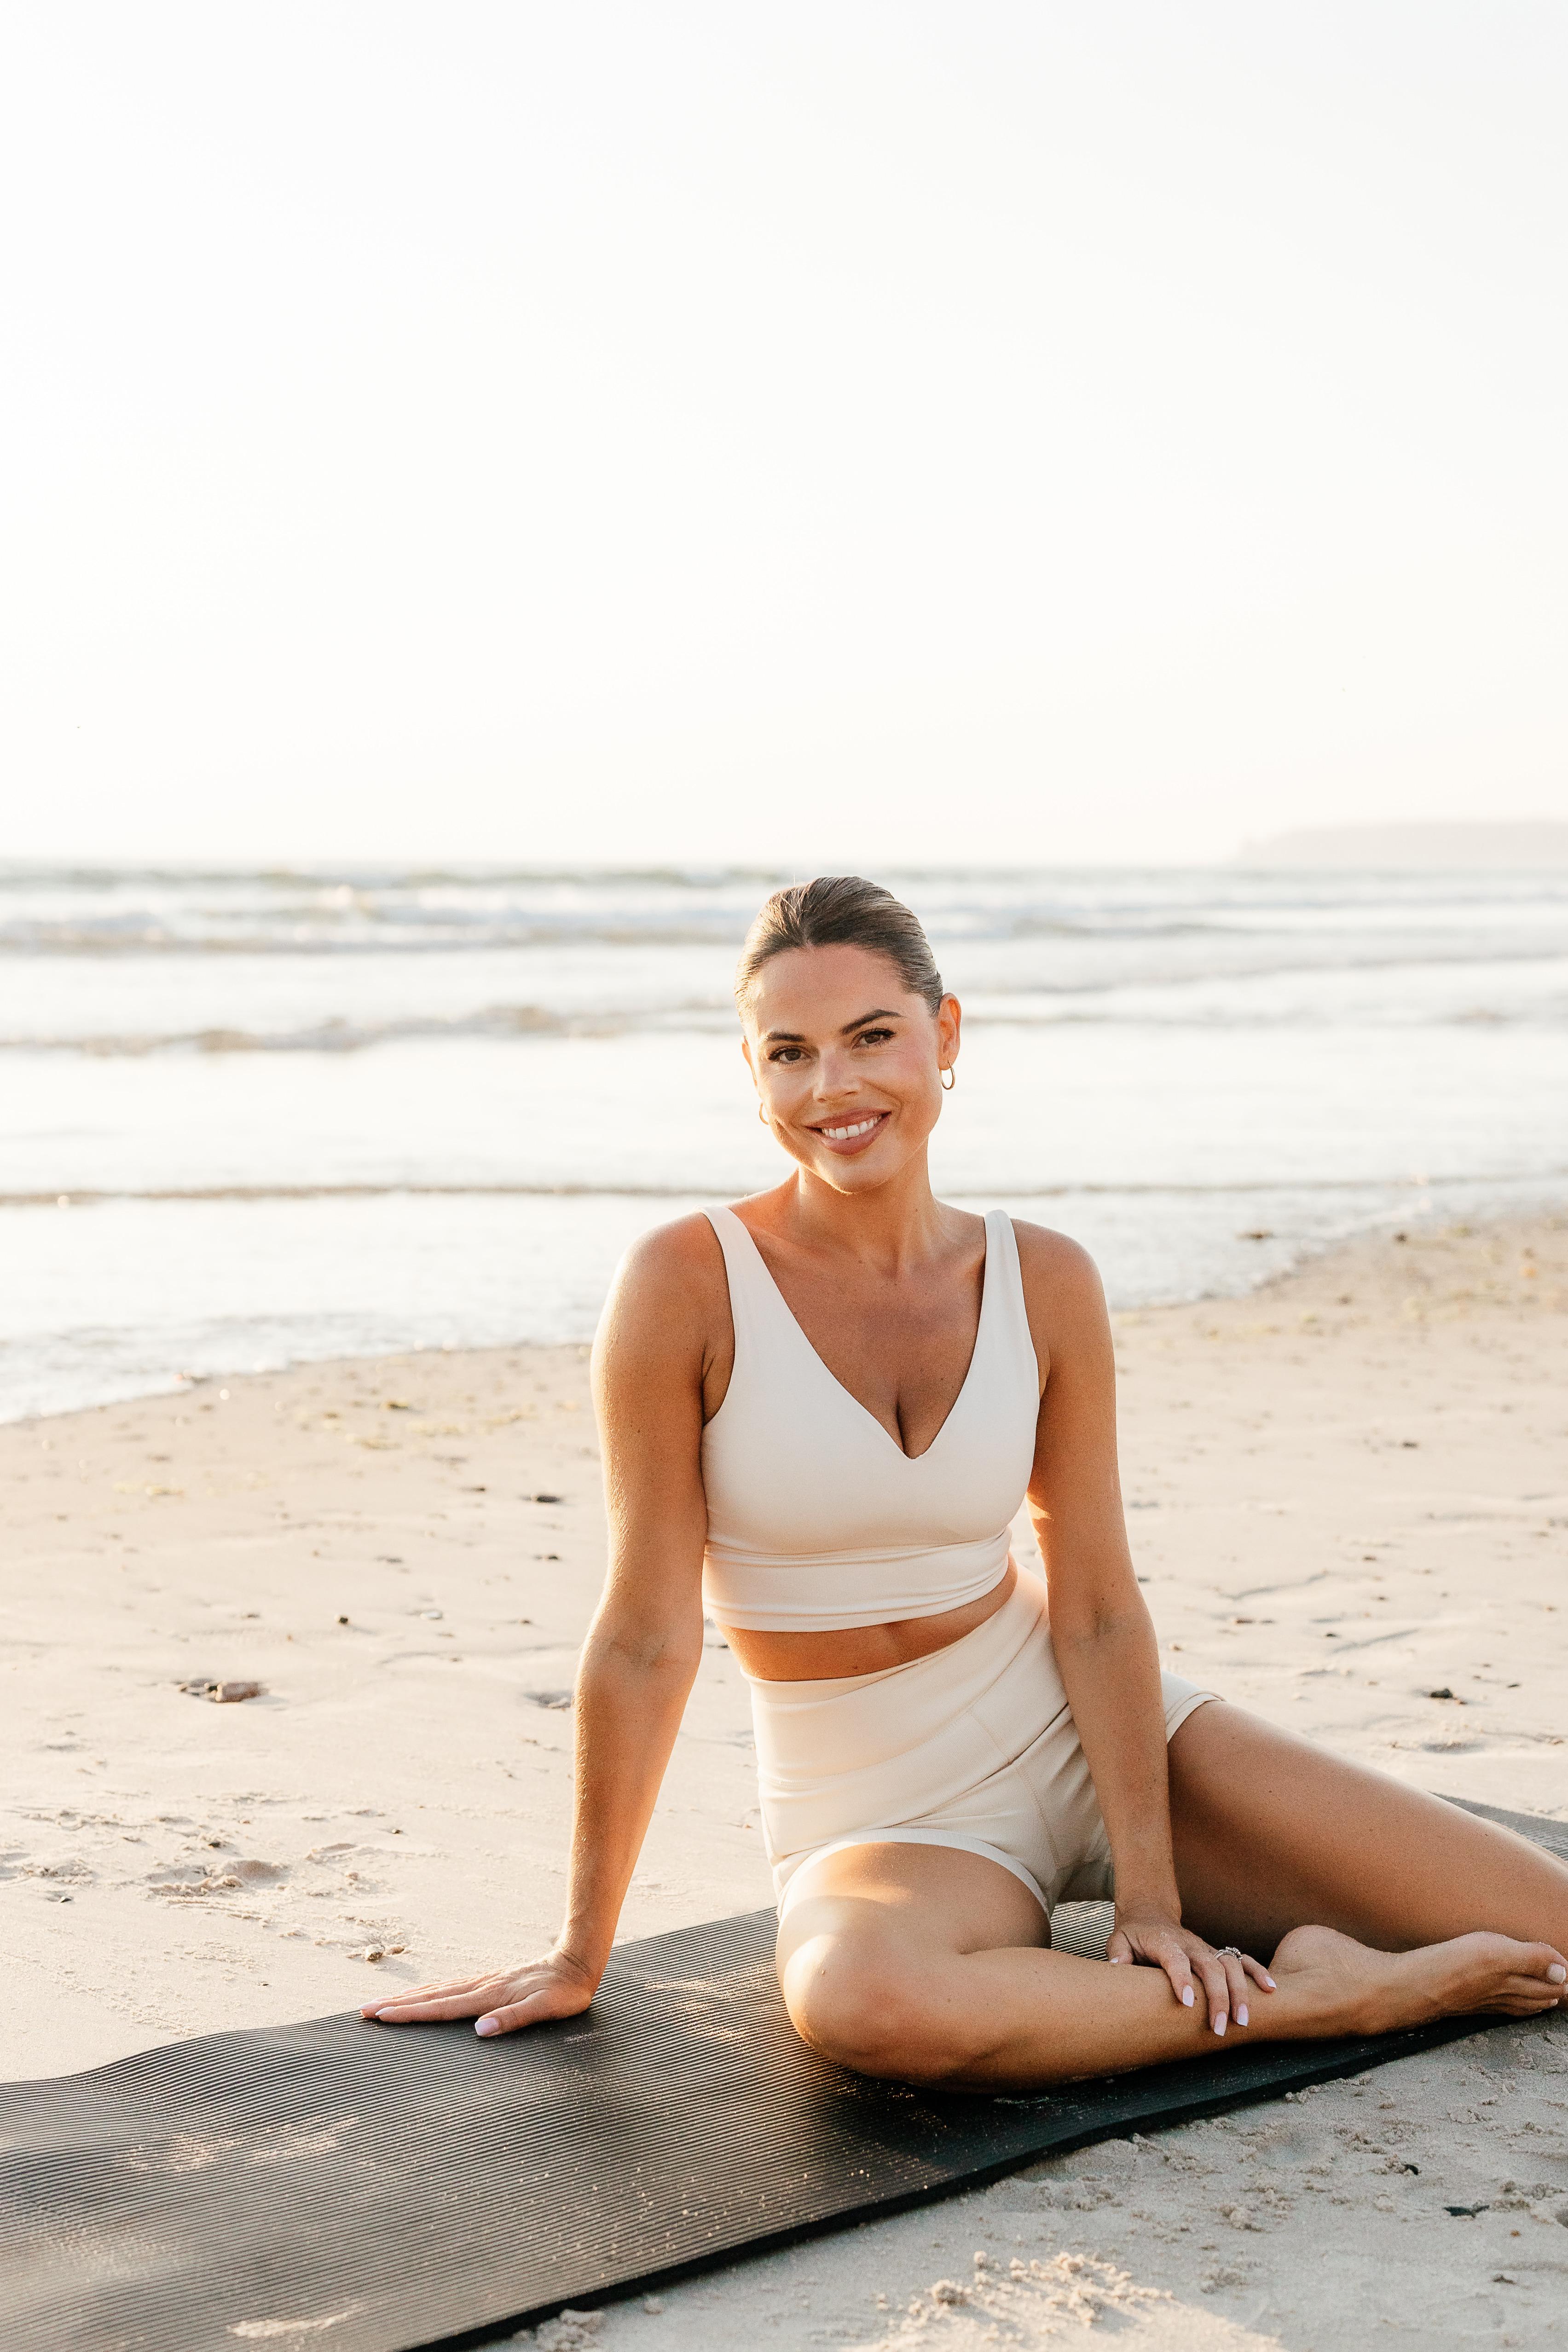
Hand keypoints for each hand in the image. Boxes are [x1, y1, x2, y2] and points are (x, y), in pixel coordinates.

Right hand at [361, 1945, 598, 2037]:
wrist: (577, 1961)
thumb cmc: (564, 1991)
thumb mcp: (545, 2009)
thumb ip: (513, 2019)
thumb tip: (479, 2031)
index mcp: (489, 1995)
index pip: (441, 2007)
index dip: (409, 2013)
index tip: (381, 2015)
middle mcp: (481, 1986)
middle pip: (431, 1996)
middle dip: (397, 2004)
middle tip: (365, 2010)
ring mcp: (484, 1981)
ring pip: (438, 1990)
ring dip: (409, 1997)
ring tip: (384, 2002)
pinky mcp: (491, 1980)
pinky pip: (452, 1987)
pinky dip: (431, 1992)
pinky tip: (425, 1994)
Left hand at [1105, 1910, 1275, 2034]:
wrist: (1150, 1914)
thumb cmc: (1133, 1935)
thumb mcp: (1118, 1940)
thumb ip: (1118, 1954)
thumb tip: (1117, 1968)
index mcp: (1164, 1941)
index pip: (1175, 1958)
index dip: (1181, 1979)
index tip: (1188, 2002)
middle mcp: (1190, 1944)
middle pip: (1209, 1967)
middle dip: (1217, 1997)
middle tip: (1219, 2029)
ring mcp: (1206, 1947)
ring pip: (1230, 1965)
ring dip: (1240, 1992)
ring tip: (1244, 2021)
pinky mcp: (1217, 1952)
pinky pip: (1242, 1960)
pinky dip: (1258, 1972)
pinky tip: (1271, 1990)